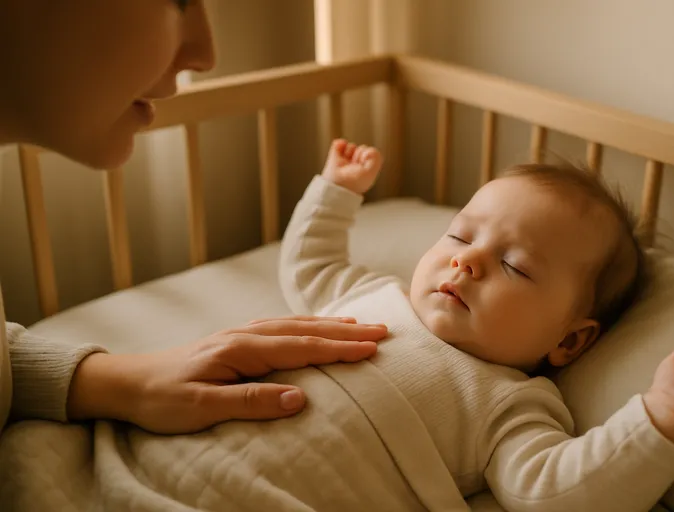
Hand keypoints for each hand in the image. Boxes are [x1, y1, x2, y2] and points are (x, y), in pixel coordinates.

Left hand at [67, 316, 387, 433]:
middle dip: (345, 332)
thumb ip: (251, 401)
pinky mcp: (238, 339)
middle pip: (305, 330)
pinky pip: (283, 326)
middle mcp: (246, 335)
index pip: (301, 347)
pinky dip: (308, 325)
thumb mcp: (203, 408)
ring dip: (330, 326)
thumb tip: (300, 397)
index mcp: (241, 350)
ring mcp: (242, 334)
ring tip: (361, 327)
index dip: (338, 348)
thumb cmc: (164, 399)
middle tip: (382, 332)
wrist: (130, 382)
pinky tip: (318, 327)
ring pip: (296, 324)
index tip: (372, 348)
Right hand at [321, 139, 383, 194]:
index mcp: (365, 170)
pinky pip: (339, 143)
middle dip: (359, 154)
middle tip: (354, 165)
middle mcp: (356, 165)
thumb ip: (375, 157)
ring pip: (352, 146)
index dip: (369, 156)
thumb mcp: (371, 171)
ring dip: (350, 151)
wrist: (338, 186)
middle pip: (363, 148)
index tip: (363, 166)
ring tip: (346, 162)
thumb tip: (366, 148)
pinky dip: (340, 144)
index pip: (372, 154)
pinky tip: (340, 154)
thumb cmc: (354, 183)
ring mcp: (345, 161)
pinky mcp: (334, 156)